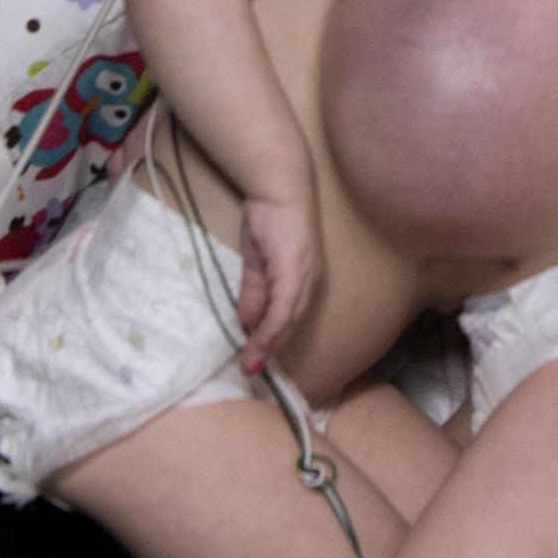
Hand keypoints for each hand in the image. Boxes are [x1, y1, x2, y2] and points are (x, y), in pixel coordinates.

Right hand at [237, 190, 320, 371]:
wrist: (276, 187)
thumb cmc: (269, 219)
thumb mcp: (257, 263)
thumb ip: (254, 292)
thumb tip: (247, 322)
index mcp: (303, 279)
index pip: (289, 317)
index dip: (273, 340)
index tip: (256, 361)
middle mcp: (311, 280)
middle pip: (291, 323)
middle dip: (271, 349)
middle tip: (250, 370)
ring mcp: (305, 274)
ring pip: (288, 320)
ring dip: (268, 345)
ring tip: (250, 365)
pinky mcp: (296, 268)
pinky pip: (284, 306)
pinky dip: (271, 328)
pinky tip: (259, 344)